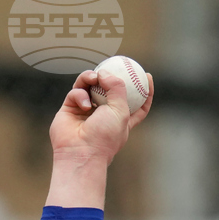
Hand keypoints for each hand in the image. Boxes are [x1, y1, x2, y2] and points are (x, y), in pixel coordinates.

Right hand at [45, 70, 153, 208]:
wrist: (80, 151)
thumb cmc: (105, 136)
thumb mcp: (120, 111)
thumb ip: (117, 88)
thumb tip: (106, 73)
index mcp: (123, 119)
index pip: (139, 104)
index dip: (145, 91)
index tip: (148, 76)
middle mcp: (105, 115)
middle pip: (110, 90)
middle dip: (109, 77)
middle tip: (108, 68)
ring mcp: (87, 111)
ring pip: (90, 86)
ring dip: (91, 78)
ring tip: (93, 78)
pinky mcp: (70, 109)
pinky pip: (76, 92)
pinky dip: (79, 94)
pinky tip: (84, 103)